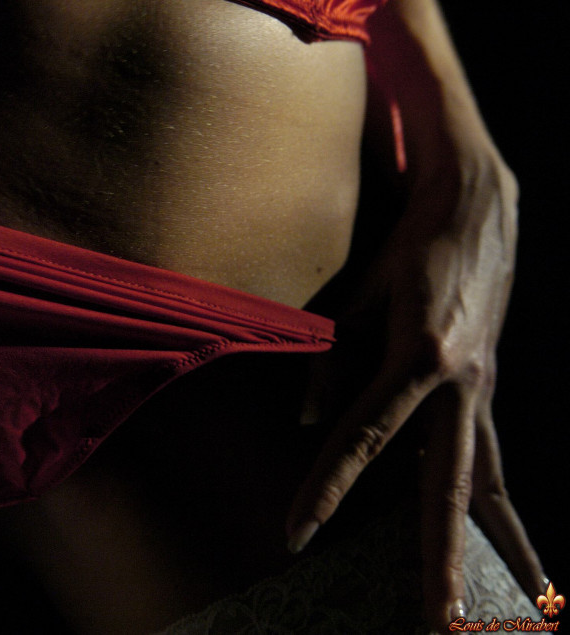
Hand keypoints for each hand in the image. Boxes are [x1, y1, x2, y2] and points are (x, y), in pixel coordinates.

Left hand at [286, 148, 545, 627]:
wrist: (478, 210)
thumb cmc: (408, 251)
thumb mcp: (361, 299)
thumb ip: (332, 364)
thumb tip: (307, 428)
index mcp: (417, 356)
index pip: (361, 437)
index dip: (325, 487)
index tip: (296, 534)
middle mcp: (460, 384)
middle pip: (448, 485)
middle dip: (441, 557)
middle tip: (438, 621)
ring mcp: (482, 392)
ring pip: (488, 484)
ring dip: (496, 552)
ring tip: (504, 615)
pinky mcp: (488, 391)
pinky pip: (495, 462)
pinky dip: (503, 513)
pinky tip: (518, 557)